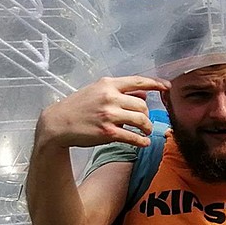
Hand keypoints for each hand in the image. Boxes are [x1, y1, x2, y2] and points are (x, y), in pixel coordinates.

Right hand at [35, 75, 170, 149]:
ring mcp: (109, 115)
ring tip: (146, 131)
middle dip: (147, 114)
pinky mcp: (107, 132)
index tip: (167, 87)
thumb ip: (119, 91)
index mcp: (108, 84)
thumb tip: (143, 95)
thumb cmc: (77, 107)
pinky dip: (142, 141)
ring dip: (147, 127)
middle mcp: (110, 97)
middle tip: (144, 121)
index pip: (138, 81)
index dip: (156, 84)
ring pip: (141, 120)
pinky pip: (133, 137)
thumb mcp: (96, 91)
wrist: (58, 123)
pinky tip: (143, 143)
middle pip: (142, 105)